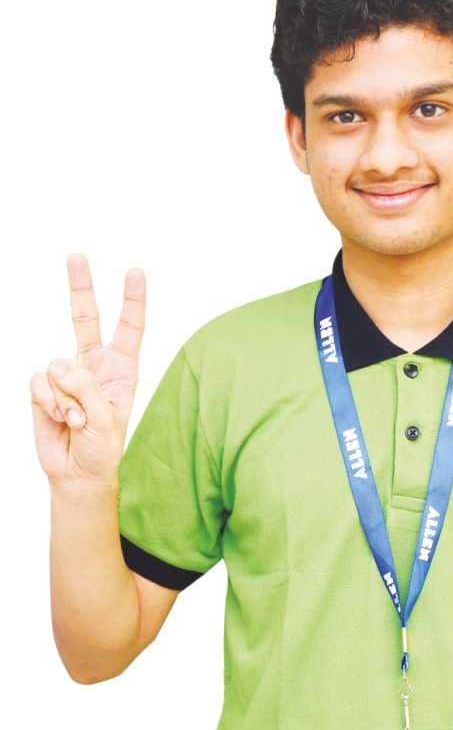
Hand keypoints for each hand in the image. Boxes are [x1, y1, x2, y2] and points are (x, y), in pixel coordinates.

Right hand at [30, 254, 145, 487]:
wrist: (78, 473)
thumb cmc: (103, 448)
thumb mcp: (107, 419)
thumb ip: (87, 387)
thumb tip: (59, 364)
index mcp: (121, 368)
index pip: (128, 328)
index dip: (132, 300)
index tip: (135, 271)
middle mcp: (94, 364)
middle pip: (85, 317)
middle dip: (81, 286)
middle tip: (76, 256)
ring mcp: (67, 374)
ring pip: (58, 366)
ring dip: (66, 398)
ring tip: (78, 421)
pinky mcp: (44, 388)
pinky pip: (41, 382)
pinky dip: (50, 402)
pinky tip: (61, 420)